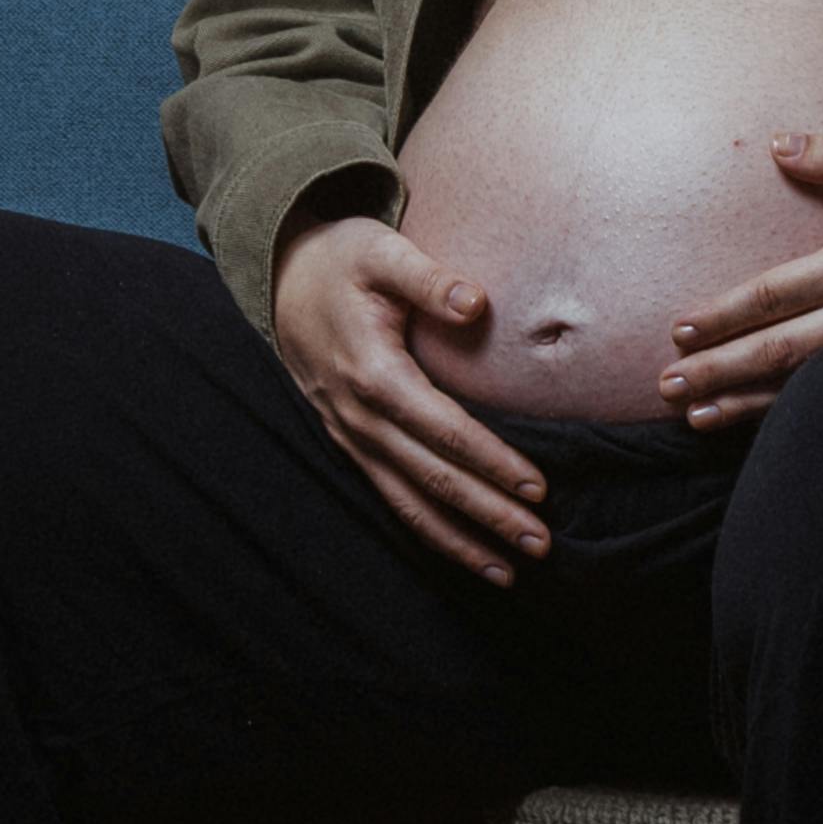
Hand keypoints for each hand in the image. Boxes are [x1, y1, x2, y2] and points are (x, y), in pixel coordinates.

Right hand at [273, 211, 551, 584]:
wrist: (282, 278)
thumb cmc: (342, 261)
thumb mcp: (381, 251)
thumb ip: (428, 278)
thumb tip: (476, 303)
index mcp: (373, 372)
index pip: (444, 430)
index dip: (491, 461)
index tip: (537, 487)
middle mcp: (359, 417)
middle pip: (431, 479)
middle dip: (487, 515)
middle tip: (540, 544)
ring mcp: (352, 436)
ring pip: (408, 503)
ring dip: (460, 541)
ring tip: (509, 571)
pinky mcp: (352, 444)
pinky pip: (391, 498)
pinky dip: (428, 531)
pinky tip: (465, 552)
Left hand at [663, 128, 822, 421]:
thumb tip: (777, 144)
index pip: (779, 292)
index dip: (725, 313)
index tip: (681, 328)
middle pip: (781, 349)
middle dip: (720, 369)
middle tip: (668, 384)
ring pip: (808, 387)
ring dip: (748, 404)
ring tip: (696, 416)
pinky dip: (801, 417)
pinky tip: (765, 428)